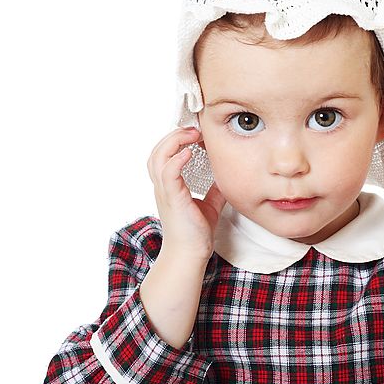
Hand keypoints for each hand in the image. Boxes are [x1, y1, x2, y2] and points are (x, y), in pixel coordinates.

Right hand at [147, 127, 225, 260]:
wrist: (190, 254)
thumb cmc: (196, 233)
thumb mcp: (209, 205)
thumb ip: (214, 190)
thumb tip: (226, 176)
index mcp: (170, 186)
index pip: (166, 155)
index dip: (177, 140)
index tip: (197, 133)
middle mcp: (163, 187)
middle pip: (157, 151)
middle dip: (174, 135)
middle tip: (194, 129)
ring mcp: (165, 192)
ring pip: (158, 157)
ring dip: (174, 141)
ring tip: (192, 135)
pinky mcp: (172, 198)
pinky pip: (168, 172)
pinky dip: (177, 158)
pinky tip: (189, 152)